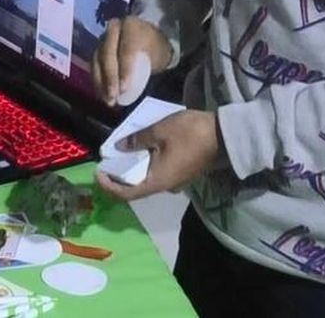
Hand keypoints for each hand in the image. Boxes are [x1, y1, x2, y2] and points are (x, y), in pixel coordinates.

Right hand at [93, 17, 174, 106]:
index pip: (127, 50)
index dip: (124, 70)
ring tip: (107, 100)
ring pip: (97, 60)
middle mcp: (113, 28)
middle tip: (113, 97)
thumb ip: (148, 66)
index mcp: (131, 26)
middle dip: (109, 78)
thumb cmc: (155, 48)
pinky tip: (101, 95)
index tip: (124, 89)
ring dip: (100, 82)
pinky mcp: (96, 48)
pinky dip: (96, 81)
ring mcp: (103, 38)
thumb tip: (135, 88)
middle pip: (108, 54)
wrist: (148, 39)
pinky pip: (93, 65)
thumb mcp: (158, 54)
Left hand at [95, 109, 219, 200]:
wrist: (226, 136)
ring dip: (133, 168)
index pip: (126, 194)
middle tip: (109, 159)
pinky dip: (146, 164)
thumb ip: (137, 140)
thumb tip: (120, 147)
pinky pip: (158, 173)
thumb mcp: (160, 131)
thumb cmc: (191, 134)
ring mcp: (176, 181)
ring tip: (123, 151)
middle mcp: (165, 186)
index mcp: (157, 181)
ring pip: (147, 180)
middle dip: (119, 176)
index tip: (98, 172)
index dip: (108, 186)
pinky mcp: (182, 173)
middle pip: (135, 188)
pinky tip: (143, 148)